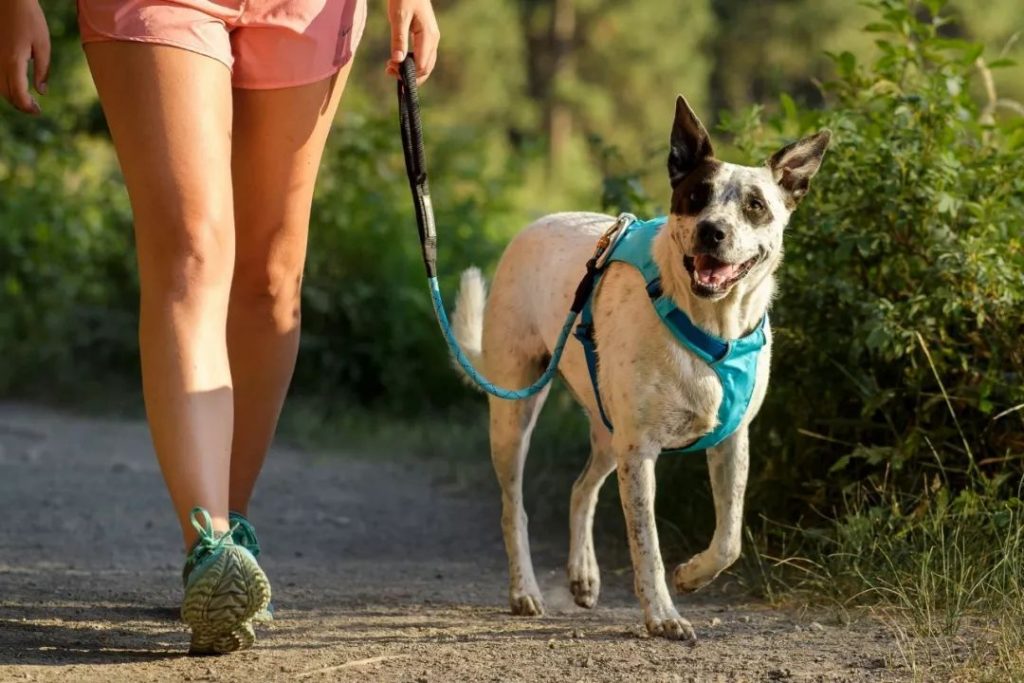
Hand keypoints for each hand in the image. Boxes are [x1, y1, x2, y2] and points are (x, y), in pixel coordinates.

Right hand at [0, 0, 49, 114]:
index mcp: (13, 61)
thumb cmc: (30, 19)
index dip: (27, 106)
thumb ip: (43, 71)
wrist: (9, 0)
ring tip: (26, 99)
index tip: (38, 111)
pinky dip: (3, 84)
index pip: (18, 93)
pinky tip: (15, 84)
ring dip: (11, 96)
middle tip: (34, 109)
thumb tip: (42, 92)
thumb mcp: (43, 45)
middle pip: (6, 92)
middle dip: (20, 104)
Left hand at [385, 0, 438, 84]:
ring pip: (426, 64)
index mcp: (428, 36)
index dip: (407, 73)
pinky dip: (412, 63)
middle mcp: (433, 40)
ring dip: (411, 70)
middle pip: (426, 68)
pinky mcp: (427, 37)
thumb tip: (397, 61)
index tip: (389, 69)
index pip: (422, 65)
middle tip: (389, 70)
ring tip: (391, 67)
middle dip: (409, 75)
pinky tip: (399, 60)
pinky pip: (423, 56)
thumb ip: (399, 39)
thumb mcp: (398, 17)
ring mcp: (432, 39)